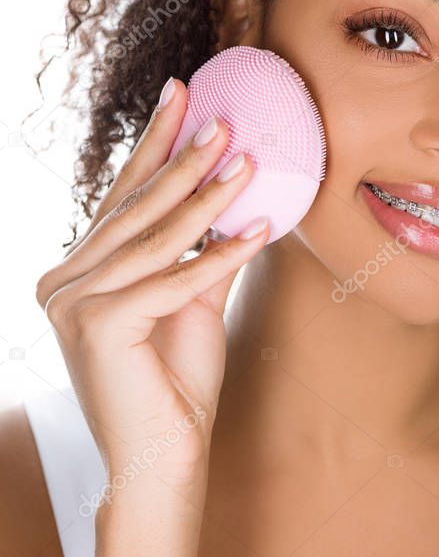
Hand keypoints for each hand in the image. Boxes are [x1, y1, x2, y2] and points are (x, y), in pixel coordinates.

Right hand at [35, 77, 268, 515]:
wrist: (163, 462)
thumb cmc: (175, 386)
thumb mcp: (190, 304)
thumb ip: (200, 252)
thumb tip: (233, 199)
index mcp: (76, 273)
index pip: (123, 200)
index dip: (155, 146)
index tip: (181, 95)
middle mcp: (63, 283)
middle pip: (135, 210)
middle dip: (183, 159)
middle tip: (223, 117)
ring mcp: (72, 304)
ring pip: (153, 239)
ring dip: (206, 197)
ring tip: (246, 159)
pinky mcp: (98, 327)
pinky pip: (171, 281)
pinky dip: (217, 257)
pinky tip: (257, 230)